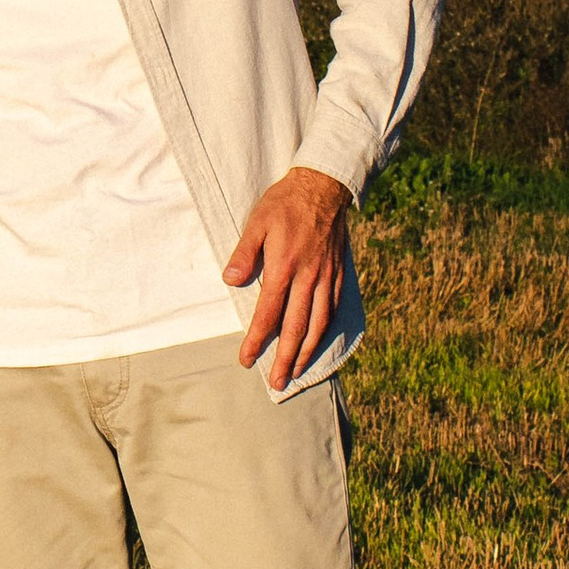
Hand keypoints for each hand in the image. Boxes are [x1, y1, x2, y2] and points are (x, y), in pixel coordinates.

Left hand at [225, 167, 352, 390]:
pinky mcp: (338, 274)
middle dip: (286, 359)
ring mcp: (326, 278)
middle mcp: (308, 278)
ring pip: (318, 324)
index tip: (247, 360)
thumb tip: (230, 282)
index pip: (268, 314)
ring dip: (307, 352)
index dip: (257, 340)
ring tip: (298, 371)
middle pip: (297, 329)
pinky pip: (333, 309)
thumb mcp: (256, 223)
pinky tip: (318, 340)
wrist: (324, 186)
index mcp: (285, 267)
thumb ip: (244, 254)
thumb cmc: (284, 204)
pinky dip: (325, 330)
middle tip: (277, 383)